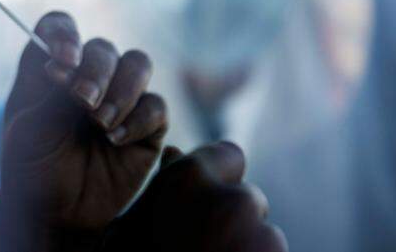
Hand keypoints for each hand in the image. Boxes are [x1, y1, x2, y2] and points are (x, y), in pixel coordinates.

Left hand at [0, 11, 167, 251]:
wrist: (55, 213)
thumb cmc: (33, 168)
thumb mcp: (30, 132)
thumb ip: (54, 97)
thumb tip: (77, 66)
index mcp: (49, 69)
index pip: (58, 28)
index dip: (64, 34)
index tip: (64, 59)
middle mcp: (86, 77)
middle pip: (103, 48)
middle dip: (96, 71)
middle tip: (83, 102)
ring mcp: (119, 99)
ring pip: (137, 65)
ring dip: (122, 89)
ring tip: (101, 122)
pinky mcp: (146, 127)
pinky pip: (156, 106)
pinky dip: (139, 119)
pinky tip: (116, 140)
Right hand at [103, 142, 286, 251]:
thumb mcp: (131, 227)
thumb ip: (161, 187)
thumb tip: (175, 153)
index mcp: (190, 179)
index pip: (228, 155)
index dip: (219, 176)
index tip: (207, 200)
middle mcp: (233, 200)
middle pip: (247, 199)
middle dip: (232, 220)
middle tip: (204, 249)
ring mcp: (264, 237)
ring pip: (263, 235)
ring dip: (246, 249)